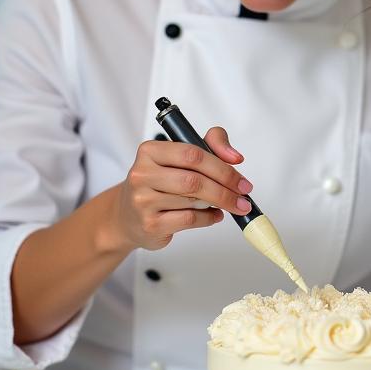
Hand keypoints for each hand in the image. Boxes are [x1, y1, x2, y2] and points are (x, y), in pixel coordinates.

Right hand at [111, 127, 253, 250]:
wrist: (127, 215)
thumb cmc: (160, 182)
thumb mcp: (180, 157)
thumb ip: (211, 145)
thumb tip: (235, 157)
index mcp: (150, 151)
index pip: (192, 154)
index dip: (222, 167)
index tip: (241, 179)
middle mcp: (142, 174)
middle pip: (194, 180)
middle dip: (225, 189)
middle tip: (243, 197)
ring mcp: (143, 201)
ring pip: (194, 201)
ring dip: (218, 203)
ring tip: (226, 204)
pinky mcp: (150, 224)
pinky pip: (190, 220)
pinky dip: (209, 218)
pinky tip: (214, 215)